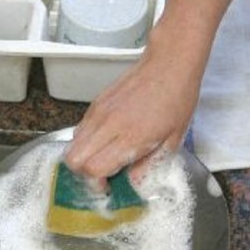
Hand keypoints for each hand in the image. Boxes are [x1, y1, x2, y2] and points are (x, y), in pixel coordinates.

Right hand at [64, 45, 200, 180]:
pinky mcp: (96, 103)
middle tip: (102, 174)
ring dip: (83, 156)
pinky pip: (80, 128)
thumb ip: (149, 165)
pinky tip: (106, 139)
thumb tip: (133, 183)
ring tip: (103, 156)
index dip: (97, 183)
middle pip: (73, 159)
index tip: (109, 185)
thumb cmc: (177, 101)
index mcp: (130, 137)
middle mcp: (108, 125)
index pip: (93, 168)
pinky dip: (86, 140)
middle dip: (83, 173)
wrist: (169, 64)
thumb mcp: (172, 141)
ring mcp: (99, 112)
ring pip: (72, 144)